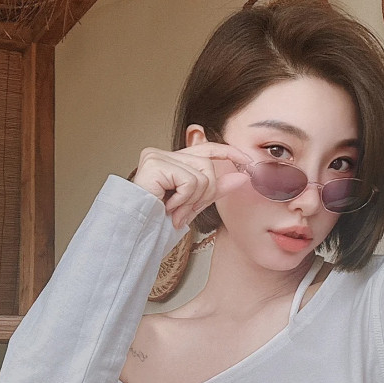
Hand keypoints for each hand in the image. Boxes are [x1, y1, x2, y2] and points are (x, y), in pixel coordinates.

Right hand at [132, 141, 250, 228]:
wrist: (136, 234)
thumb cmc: (158, 221)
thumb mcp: (194, 204)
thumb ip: (215, 190)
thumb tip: (242, 177)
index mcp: (173, 160)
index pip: (207, 148)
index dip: (229, 153)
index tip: (247, 162)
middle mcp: (163, 153)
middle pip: (208, 165)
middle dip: (205, 194)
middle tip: (185, 212)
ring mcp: (157, 156)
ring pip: (202, 174)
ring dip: (193, 200)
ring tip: (174, 211)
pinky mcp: (154, 163)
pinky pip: (190, 181)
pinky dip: (183, 200)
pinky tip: (167, 206)